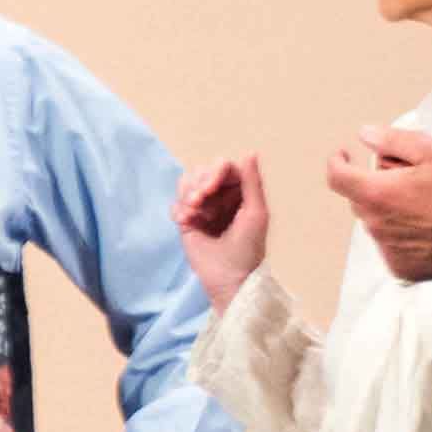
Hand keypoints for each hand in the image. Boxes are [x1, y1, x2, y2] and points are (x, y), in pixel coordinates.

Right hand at [173, 153, 268, 308]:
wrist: (229, 278)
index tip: (209, 189)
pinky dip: (179, 209)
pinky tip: (187, 221)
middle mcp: (221, 196)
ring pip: (187, 183)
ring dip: (187, 195)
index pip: (224, 167)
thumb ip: (252, 182)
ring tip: (193, 213)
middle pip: (202, 171)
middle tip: (198, 203)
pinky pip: (176, 203)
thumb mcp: (256, 212)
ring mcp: (203, 208)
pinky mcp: (187, 221)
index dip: (214, 173)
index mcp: (240, 192)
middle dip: (198, 185)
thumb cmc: (248, 248)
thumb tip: (250, 152)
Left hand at [328, 125, 431, 280]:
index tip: (344, 155)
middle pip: (360, 198)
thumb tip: (365, 135)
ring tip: (428, 204)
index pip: (337, 177)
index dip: (337, 161)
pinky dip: (402, 235)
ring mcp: (387, 250)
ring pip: (376, 223)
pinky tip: (430, 228)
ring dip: (391, 210)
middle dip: (377, 184)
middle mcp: (376, 225)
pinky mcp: (401, 268)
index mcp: (378, 194)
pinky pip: (391, 246)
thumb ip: (393, 140)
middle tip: (411, 177)